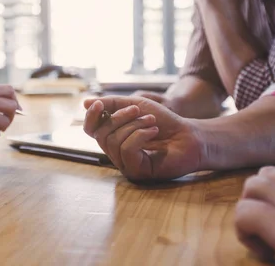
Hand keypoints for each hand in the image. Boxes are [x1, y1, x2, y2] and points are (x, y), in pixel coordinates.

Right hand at [83, 96, 202, 180]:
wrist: (189, 135)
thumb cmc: (164, 122)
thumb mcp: (136, 105)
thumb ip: (112, 104)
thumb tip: (85, 102)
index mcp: (114, 137)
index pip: (91, 130)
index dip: (91, 117)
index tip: (99, 104)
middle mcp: (116, 153)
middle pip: (101, 134)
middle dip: (119, 118)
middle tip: (138, 110)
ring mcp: (126, 164)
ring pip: (113, 142)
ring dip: (134, 126)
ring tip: (151, 122)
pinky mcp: (137, 172)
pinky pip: (126, 150)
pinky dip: (140, 136)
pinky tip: (153, 132)